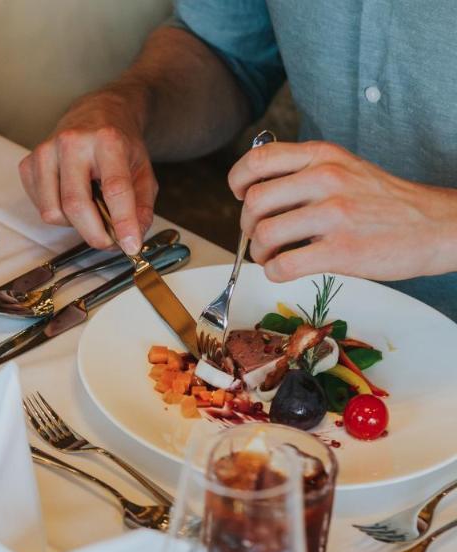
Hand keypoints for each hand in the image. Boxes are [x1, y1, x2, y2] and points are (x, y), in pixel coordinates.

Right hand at [19, 91, 156, 253]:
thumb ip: (142, 206)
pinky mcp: (28, 164)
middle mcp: (71, 142)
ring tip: (89, 211)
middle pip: (76, 205)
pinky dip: (57, 214)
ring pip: (52, 212)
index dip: (123, 221)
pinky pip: (40, 208)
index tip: (130, 246)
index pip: (114, 187)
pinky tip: (70, 198)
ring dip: (73, 224)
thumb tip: (133, 237)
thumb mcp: (142, 170)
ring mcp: (45, 152)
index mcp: (107, 139)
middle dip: (94, 234)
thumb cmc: (117, 144)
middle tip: (109, 241)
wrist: (95, 114)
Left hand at [230, 141, 456, 282]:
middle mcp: (326, 179)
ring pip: (264, 235)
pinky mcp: (341, 251)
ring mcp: (334, 215)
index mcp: (323, 156)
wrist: (435, 225)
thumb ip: (303, 174)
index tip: (241, 196)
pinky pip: (283, 266)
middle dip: (248, 225)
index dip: (238, 181)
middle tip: (260, 235)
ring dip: (259, 252)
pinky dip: (274, 272)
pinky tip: (285, 270)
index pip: (257, 159)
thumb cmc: (383, 201)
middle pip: (253, 201)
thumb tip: (254, 194)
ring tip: (273, 256)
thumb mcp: (345, 168)